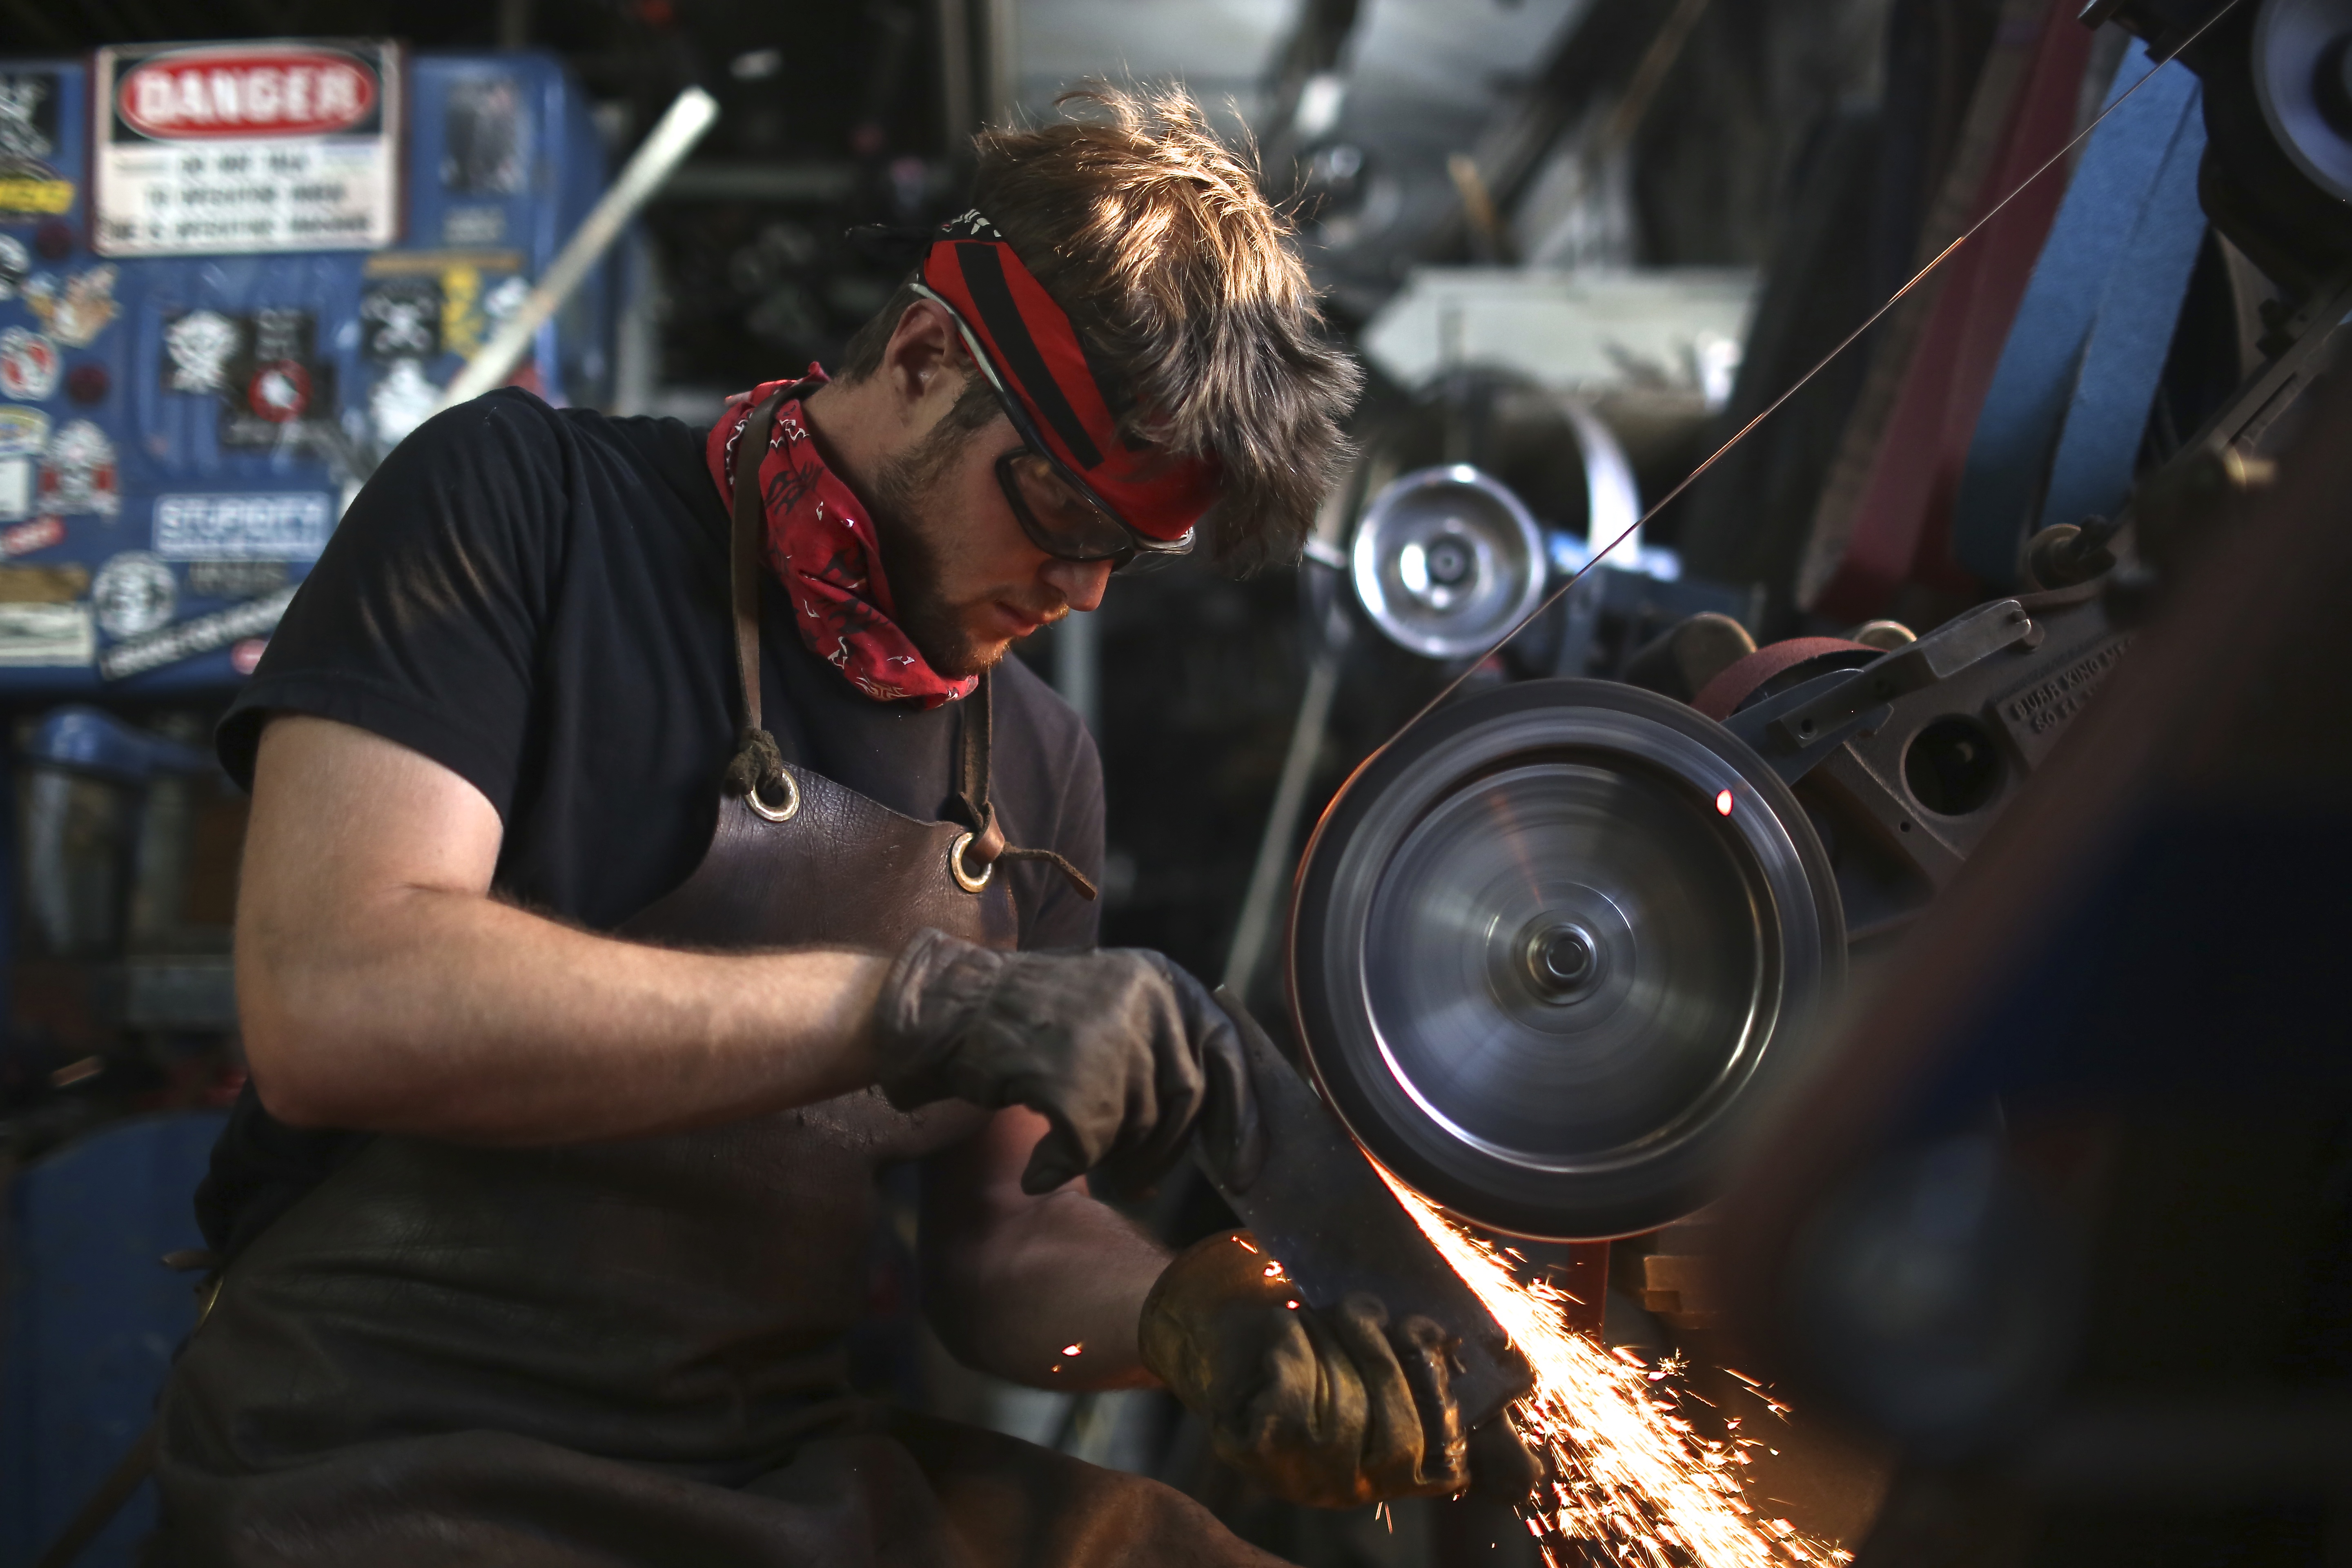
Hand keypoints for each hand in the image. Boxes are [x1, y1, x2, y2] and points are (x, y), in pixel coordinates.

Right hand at [871, 928, 1263, 1194]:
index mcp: (1161, 978)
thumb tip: (1222, 1124)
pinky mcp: (1071, 1078)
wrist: (949, 1009)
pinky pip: (1090, 1147)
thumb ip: (1163, 1048)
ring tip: (1074, 1148)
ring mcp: (1108, 1037)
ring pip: (1139, 1126)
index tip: (1242, 1166)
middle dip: (1167, 1149)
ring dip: (1109, 1154)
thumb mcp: (1112, 1003)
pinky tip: (1040, 1166)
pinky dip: (1063, 1165)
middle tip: (1140, 1182)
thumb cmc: (1028, 1016)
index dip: (1240, 1114)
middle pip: (1187, 1098)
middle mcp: (1145, 1000)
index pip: (1226, 1049)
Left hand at [1138, 1229, 1470, 1508]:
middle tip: (1362, 1307)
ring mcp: (1299, 1475)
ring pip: (1347, 1416)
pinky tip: (1283, 1329)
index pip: (1449, 1469)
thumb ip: (1447, 1390)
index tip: (1442, 1341)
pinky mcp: (1252, 1450)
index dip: (1452, 1409)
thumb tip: (1529, 1477)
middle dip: (1387, 1359)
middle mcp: (1351, 1484)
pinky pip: (1293, 1399)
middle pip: (1402, 1441)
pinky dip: (1292, 1348)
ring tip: (1316, 1311)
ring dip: (1335, 1343)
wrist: (1214, 1303)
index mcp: (1392, 1462)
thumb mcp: (1386, 1343)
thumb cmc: (1307, 1321)